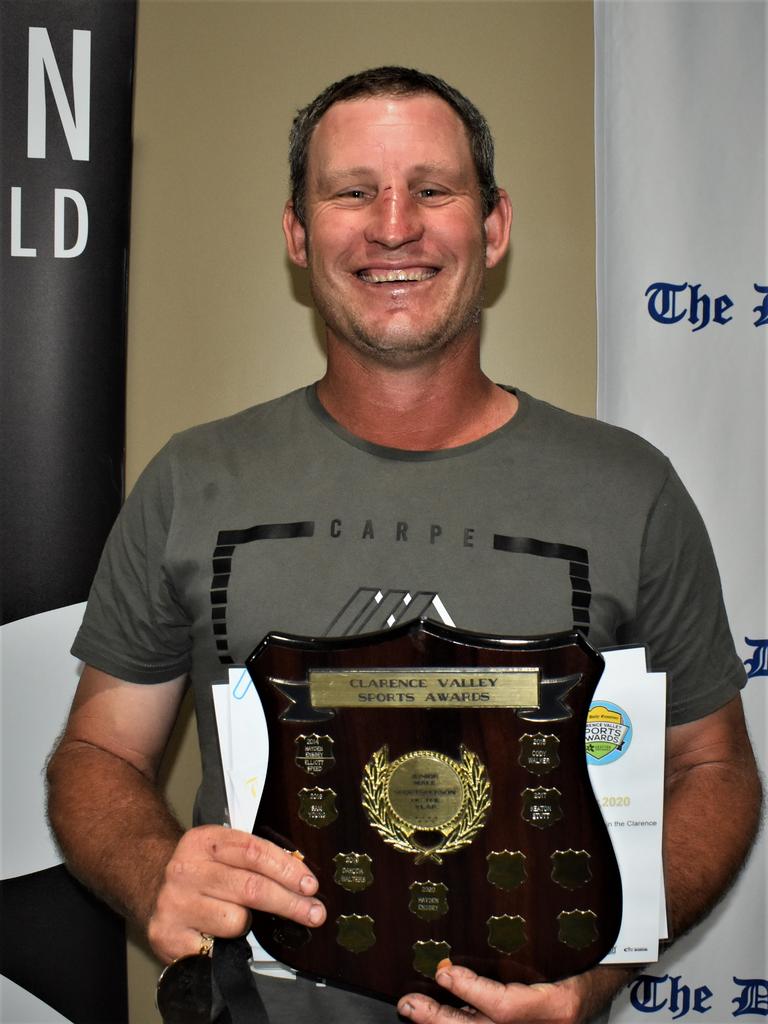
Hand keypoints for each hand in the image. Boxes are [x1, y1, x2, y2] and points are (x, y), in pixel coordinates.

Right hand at [147, 825, 325, 962]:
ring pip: (235, 920)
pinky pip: (214, 948)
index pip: (254, 851)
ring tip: (238, 918)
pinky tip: (218, 939)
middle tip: (314, 913)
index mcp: (204, 840)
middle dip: (289, 903)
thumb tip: (301, 879)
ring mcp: (175, 903)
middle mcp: (186, 869)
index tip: (310, 885)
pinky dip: (224, 946)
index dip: (287, 869)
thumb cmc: (200, 871)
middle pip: (251, 887)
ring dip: (248, 924)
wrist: (148, 884)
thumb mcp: (221, 850)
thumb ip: (254, 858)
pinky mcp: (167, 935)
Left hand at [398, 963, 588, 1023]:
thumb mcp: (567, 947)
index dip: (472, 993)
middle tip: (411, 1003)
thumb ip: (530, 944)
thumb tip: (482, 929)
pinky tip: (440, 1015)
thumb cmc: (589, 955)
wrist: (606, 980)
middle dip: (442, 1021)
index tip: (445, 974)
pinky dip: (461, 1023)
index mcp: (558, 1007)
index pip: (507, 1009)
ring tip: (414, 1009)